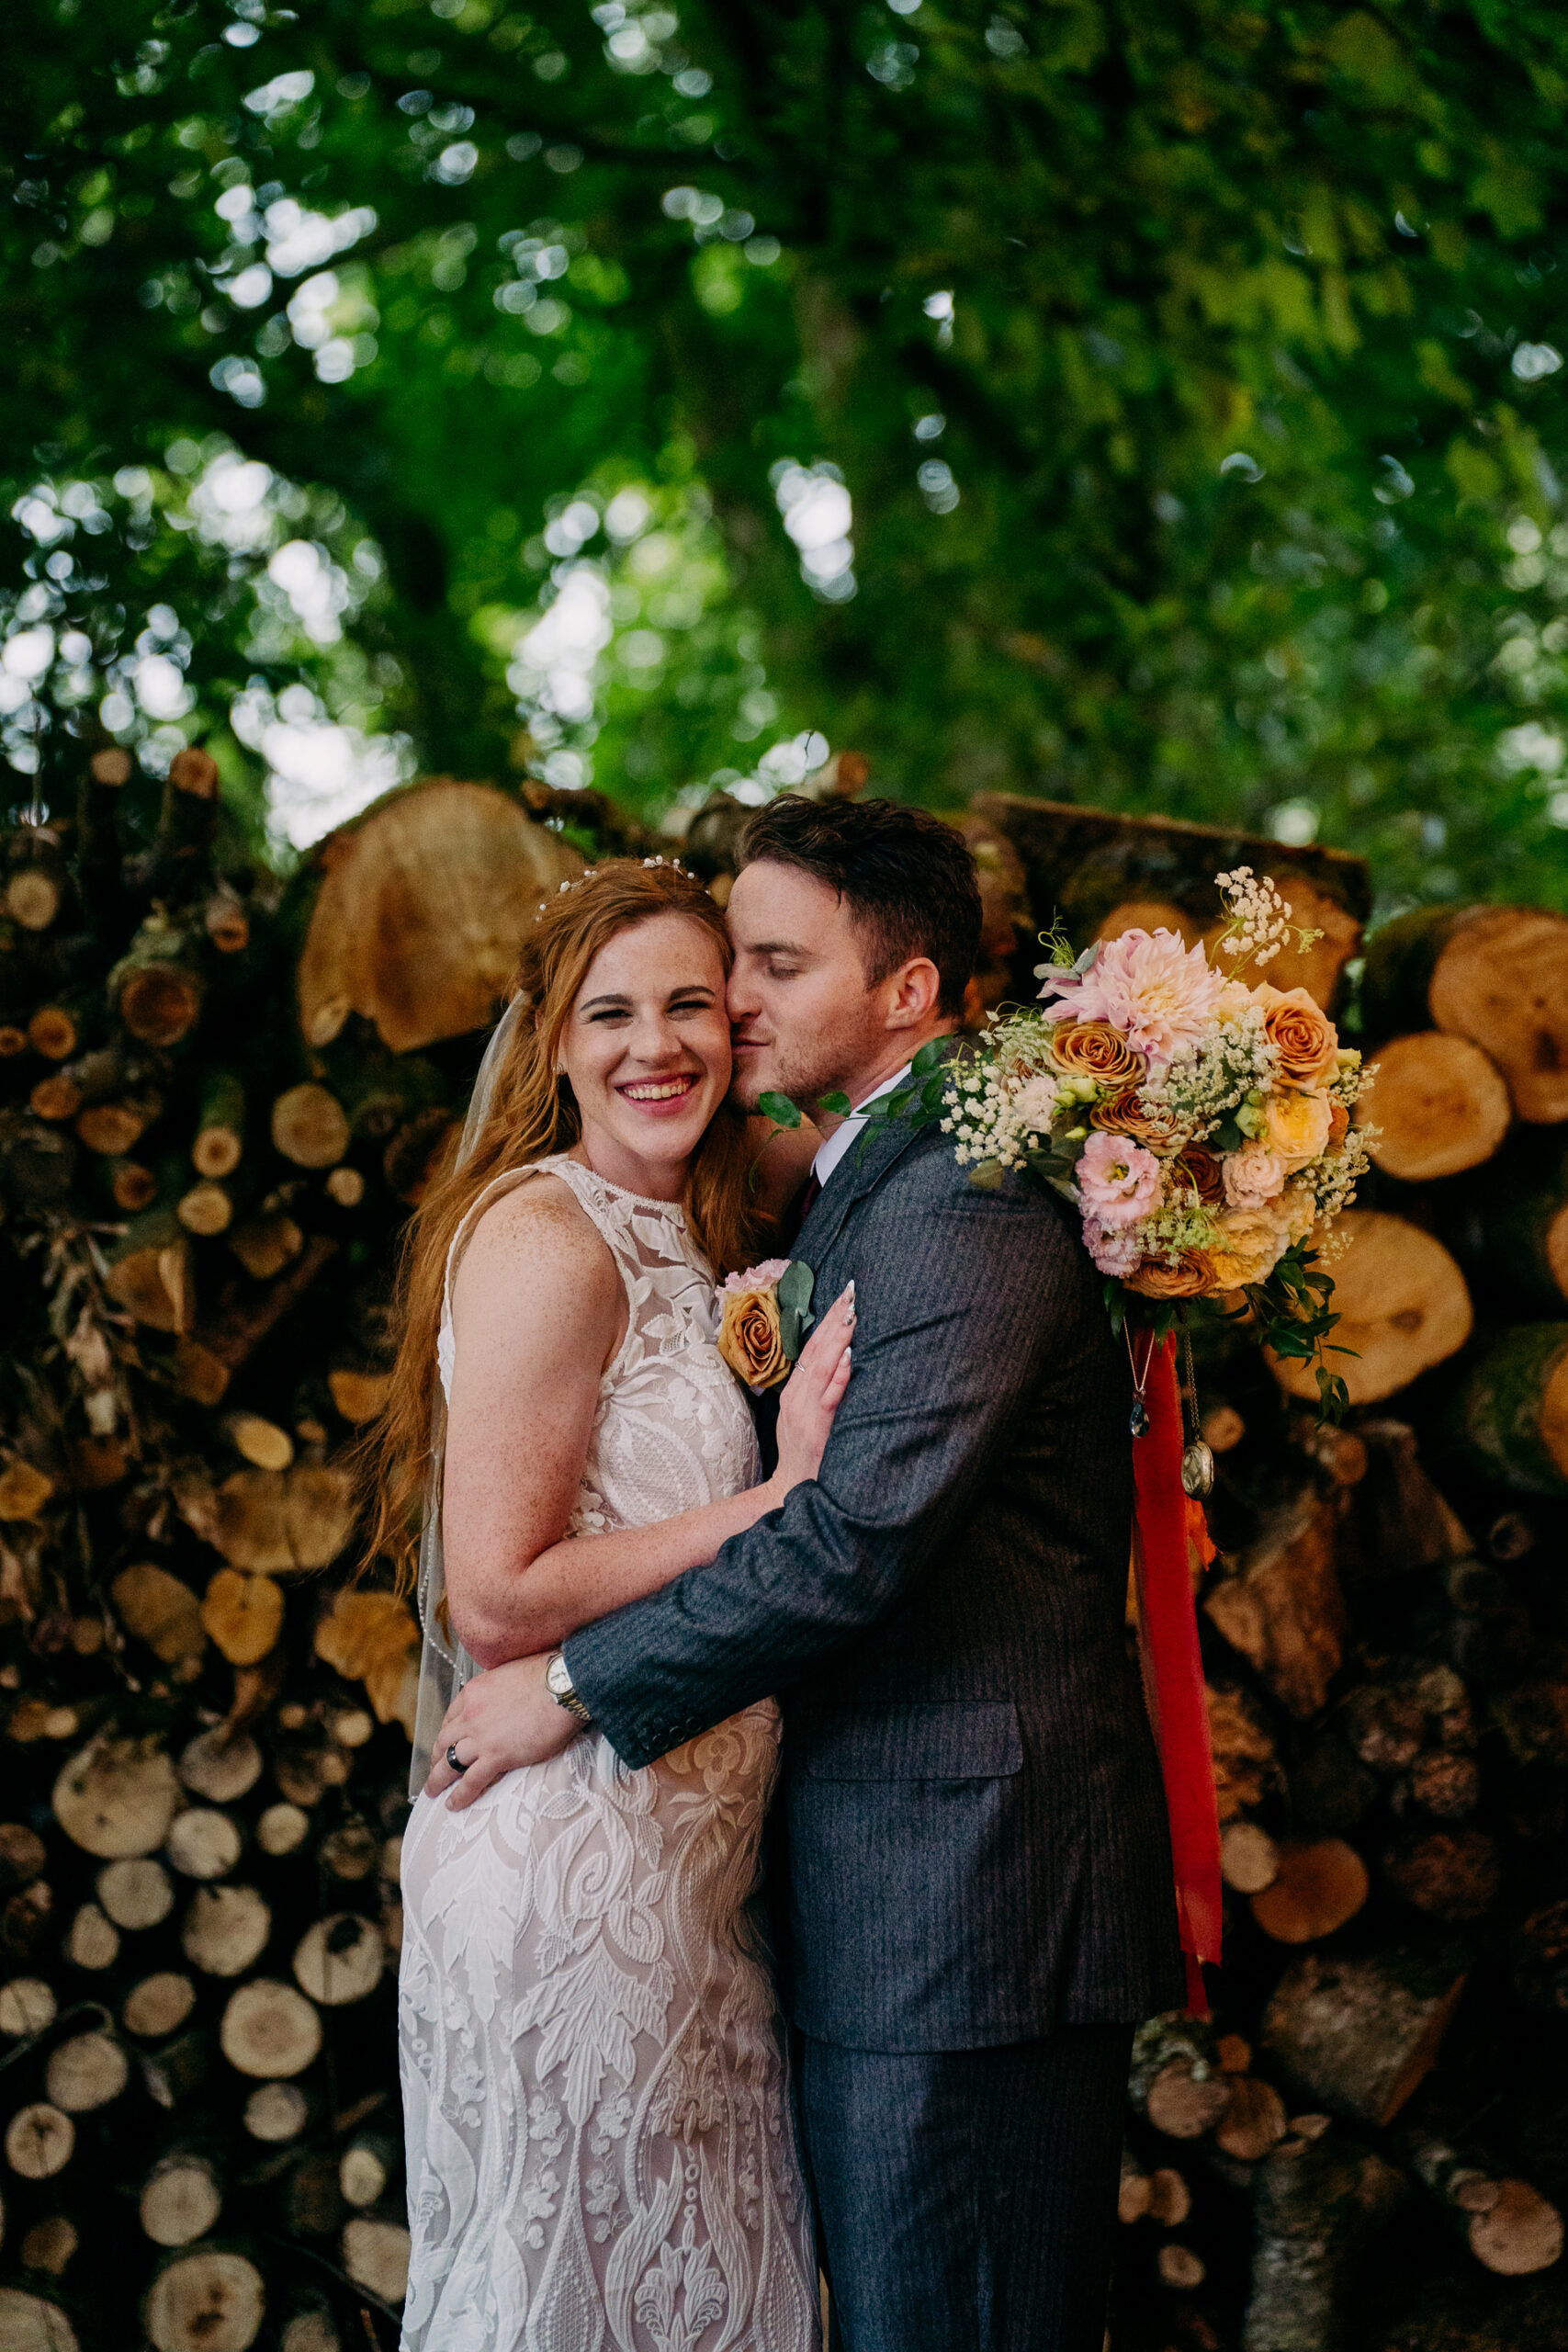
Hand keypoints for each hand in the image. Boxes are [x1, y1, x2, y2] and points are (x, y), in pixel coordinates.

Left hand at [424, 1654, 578, 1807]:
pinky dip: (460, 1795)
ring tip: (433, 1792)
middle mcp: (470, 1715)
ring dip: (438, 1780)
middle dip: (437, 1757)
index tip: (447, 1743)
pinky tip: (452, 1805)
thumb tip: (504, 1694)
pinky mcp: (497, 1756)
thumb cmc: (546, 1675)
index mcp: (473, 1692)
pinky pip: (471, 1780)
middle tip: (435, 1769)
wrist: (562, 1686)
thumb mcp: (510, 1672)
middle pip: (444, 1741)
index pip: (451, 1717)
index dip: (447, 1733)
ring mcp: (481, 1737)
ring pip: (450, 1763)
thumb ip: (498, 1688)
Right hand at [772, 1281, 854, 1492]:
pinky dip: (839, 1375)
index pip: (811, 1347)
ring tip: (851, 1313)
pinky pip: (828, 1397)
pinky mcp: (816, 1428)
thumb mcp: (805, 1417)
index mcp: (794, 1391)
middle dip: (833, 1319)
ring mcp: (804, 1411)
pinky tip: (849, 1357)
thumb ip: (818, 1391)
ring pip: (821, 1366)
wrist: (791, 1491)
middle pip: (815, 1349)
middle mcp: (796, 1396)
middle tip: (850, 1292)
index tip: (843, 1297)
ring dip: (837, 1338)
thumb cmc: (806, 1455)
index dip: (826, 1321)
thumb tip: (840, 1360)